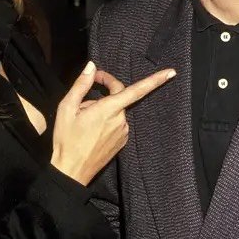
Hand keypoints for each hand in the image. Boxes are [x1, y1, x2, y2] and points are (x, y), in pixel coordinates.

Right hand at [51, 61, 175, 185]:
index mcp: (109, 109)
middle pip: (118, 97)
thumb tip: (92, 67)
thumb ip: (81, 85)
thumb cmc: (66, 140)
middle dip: (104, 92)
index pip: (136, 90)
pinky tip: (91, 130)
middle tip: (86, 93)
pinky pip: (116, 125)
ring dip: (103, 109)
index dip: (155, 80)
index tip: (171, 72)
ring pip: (115, 112)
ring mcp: (123, 133)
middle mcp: (121, 120)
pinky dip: (106, 122)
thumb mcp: (67, 108)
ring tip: (83, 120)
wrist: (71, 171)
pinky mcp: (121, 143)